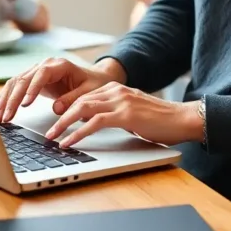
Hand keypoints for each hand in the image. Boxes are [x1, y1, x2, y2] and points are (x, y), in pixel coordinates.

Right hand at [0, 57, 124, 122]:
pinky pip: (14, 87)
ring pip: (15, 83)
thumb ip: (73, 99)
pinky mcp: (31, 80)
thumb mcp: (88, 92)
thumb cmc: (92, 84)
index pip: (42, 74)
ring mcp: (36, 71)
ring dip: (5, 100)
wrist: (93, 78)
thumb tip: (56, 109)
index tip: (25, 104)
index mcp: (60, 65)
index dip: (32, 88)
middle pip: (23, 79)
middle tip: (6, 117)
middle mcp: (44, 65)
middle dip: (13, 99)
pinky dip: (5, 99)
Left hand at [44, 82, 203, 147]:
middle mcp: (116, 91)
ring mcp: (120, 101)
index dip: (65, 108)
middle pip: (79, 100)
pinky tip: (69, 142)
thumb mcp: (132, 113)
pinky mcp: (125, 114)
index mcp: (116, 89)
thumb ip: (115, 114)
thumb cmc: (161, 121)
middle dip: (59, 116)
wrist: (183, 118)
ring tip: (52, 137)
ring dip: (63, 124)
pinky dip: (78, 133)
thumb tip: (97, 125)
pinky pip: (95, 123)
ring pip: (83, 109)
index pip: (83, 96)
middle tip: (47, 131)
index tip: (53, 120)